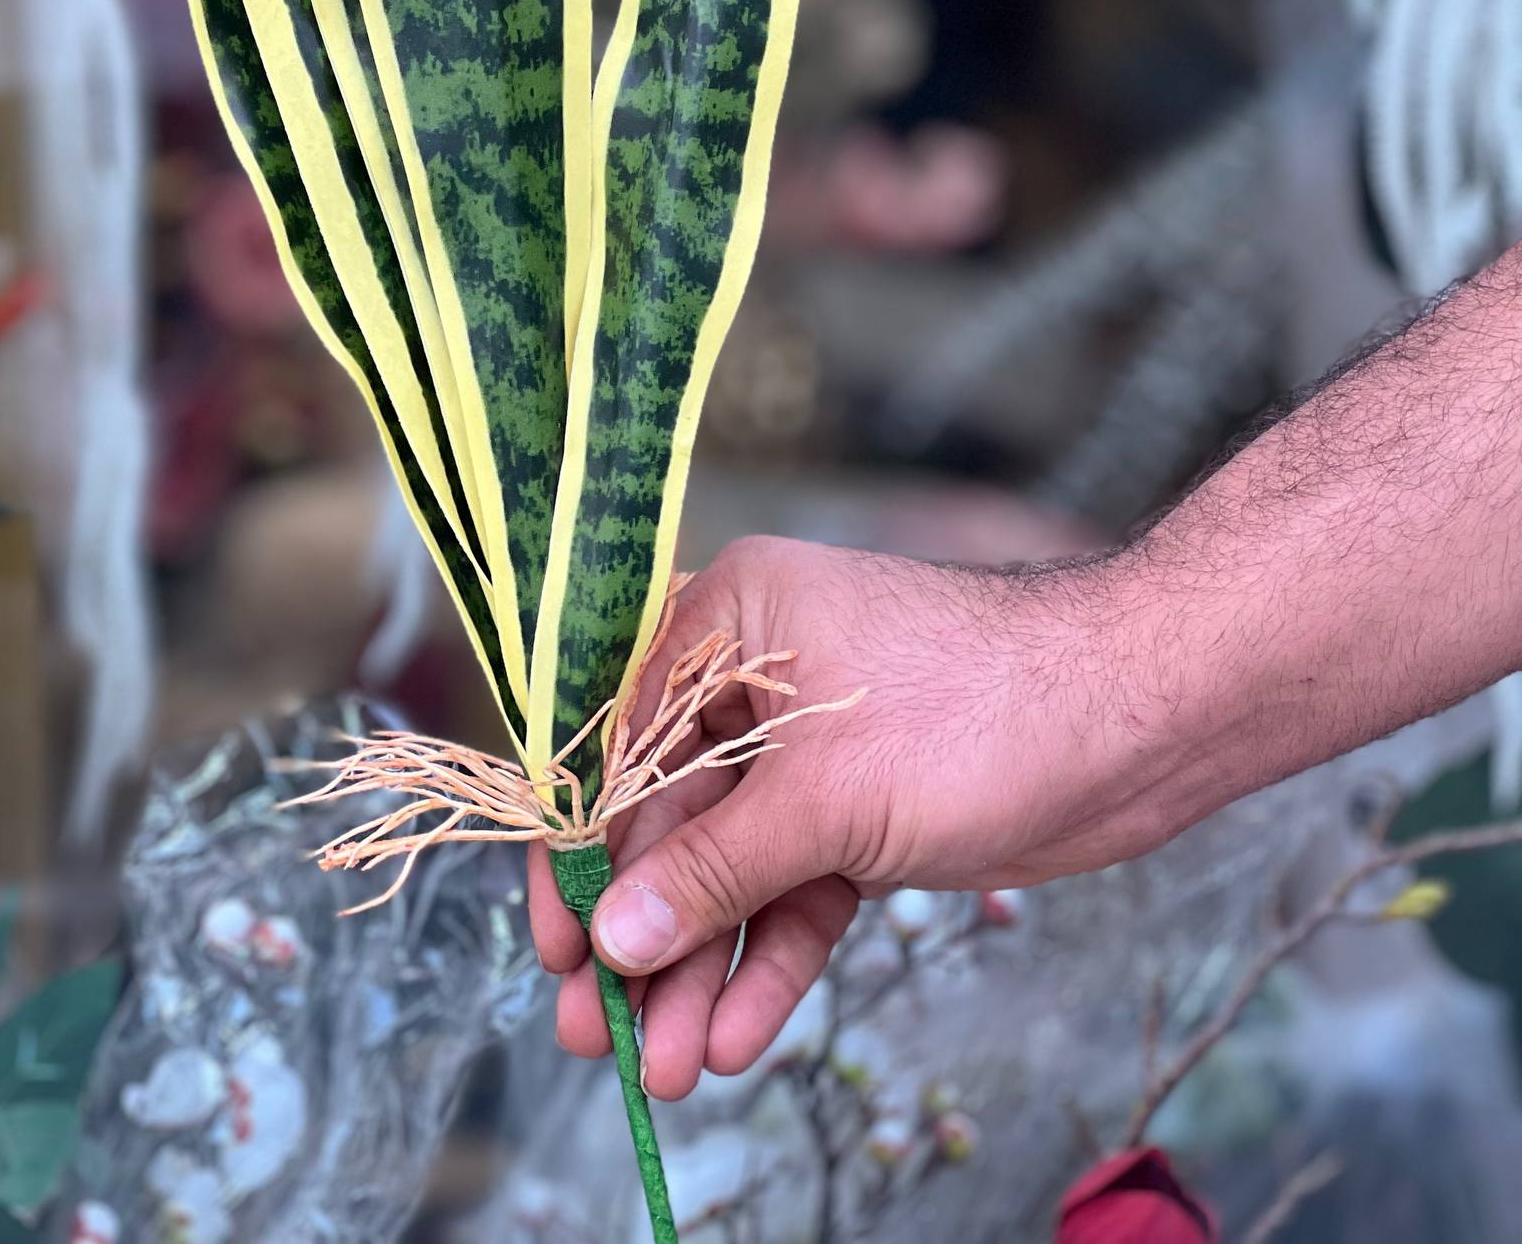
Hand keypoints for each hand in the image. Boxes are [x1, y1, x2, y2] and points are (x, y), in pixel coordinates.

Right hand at [527, 533, 1150, 1100]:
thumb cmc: (974, 713)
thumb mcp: (823, 799)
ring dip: (704, 967)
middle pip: (672, 821)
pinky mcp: (865, 811)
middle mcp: (759, 678)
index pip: (619, 746)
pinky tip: (739, 1037)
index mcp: (730, 621)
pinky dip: (773, 959)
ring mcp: (815, 751)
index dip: (582, 855)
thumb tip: (617, 938)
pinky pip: (797, 890)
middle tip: (597, 1038)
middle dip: (646, 935)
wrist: (1135, 720)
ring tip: (667, 1073)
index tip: (558, 951)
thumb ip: (713, 873)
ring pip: (735, 870)